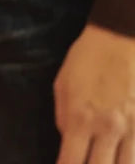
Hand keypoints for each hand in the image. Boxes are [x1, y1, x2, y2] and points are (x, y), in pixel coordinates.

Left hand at [55, 23, 134, 162]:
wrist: (119, 38)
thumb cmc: (87, 59)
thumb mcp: (63, 85)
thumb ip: (63, 118)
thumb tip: (68, 142)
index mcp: (81, 119)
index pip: (71, 163)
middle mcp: (108, 130)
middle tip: (86, 163)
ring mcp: (132, 129)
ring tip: (106, 161)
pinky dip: (130, 158)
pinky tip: (123, 156)